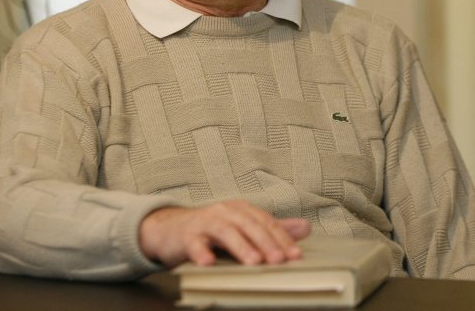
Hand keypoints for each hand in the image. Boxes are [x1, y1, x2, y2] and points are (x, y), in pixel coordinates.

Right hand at [138, 199, 310, 267]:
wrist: (169, 229)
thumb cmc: (210, 231)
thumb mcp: (242, 227)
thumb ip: (272, 229)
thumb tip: (305, 228)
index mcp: (242, 210)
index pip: (266, 222)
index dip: (282, 238)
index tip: (295, 255)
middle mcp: (225, 212)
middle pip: (249, 225)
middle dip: (266, 243)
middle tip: (279, 260)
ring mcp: (205, 222)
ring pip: (226, 232)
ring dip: (241, 247)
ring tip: (254, 262)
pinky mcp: (186, 236)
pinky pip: (194, 244)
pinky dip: (201, 253)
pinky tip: (208, 263)